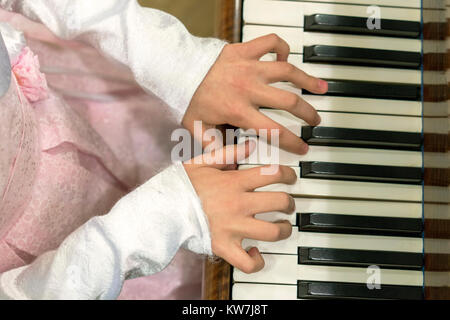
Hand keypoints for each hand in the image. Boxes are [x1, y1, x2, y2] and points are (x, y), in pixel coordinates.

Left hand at [183, 34, 327, 154]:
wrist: (176, 70)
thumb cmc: (186, 100)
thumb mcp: (198, 130)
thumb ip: (218, 148)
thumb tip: (233, 165)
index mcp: (238, 110)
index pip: (274, 131)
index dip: (293, 142)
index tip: (303, 148)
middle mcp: (248, 88)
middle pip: (289, 101)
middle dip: (307, 114)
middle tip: (315, 121)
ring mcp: (248, 67)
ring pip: (287, 71)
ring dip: (307, 80)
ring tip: (321, 88)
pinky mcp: (244, 50)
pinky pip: (270, 43)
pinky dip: (281, 48)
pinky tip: (287, 58)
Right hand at [183, 141, 296, 272]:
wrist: (160, 209)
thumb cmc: (180, 186)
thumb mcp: (201, 162)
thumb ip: (228, 152)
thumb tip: (250, 145)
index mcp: (234, 182)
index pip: (273, 174)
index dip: (289, 174)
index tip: (290, 177)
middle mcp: (238, 204)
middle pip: (280, 202)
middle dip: (290, 203)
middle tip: (288, 204)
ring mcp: (233, 227)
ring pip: (273, 232)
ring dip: (283, 230)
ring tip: (281, 227)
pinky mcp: (224, 247)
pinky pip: (248, 262)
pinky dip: (256, 261)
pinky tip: (256, 253)